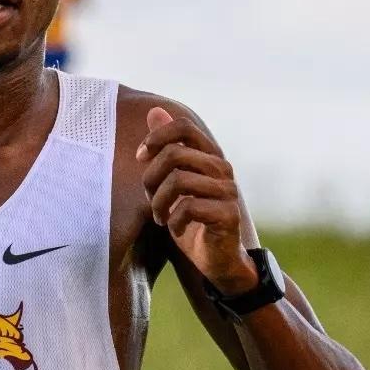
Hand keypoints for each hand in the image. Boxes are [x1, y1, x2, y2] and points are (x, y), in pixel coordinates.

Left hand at [136, 107, 256, 294]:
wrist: (216, 259)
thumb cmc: (191, 218)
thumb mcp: (171, 181)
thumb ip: (165, 148)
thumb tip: (155, 110)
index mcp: (208, 155)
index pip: (184, 127)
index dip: (157, 138)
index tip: (141, 158)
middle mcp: (222, 168)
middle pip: (174, 154)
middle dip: (151, 178)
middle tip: (150, 200)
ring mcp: (228, 190)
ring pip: (179, 180)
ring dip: (160, 203)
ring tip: (161, 217)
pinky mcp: (229, 214)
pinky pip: (190, 206)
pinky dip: (174, 220)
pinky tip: (176, 229)